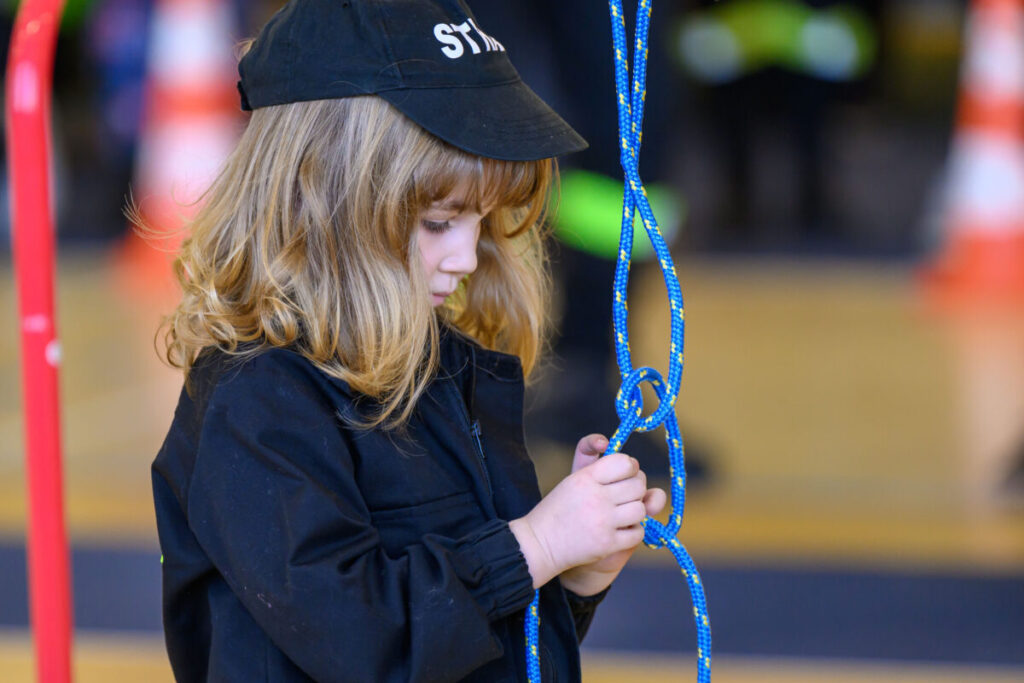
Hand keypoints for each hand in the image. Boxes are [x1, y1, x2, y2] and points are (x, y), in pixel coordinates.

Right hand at [509, 435, 662, 588]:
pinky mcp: (607, 544)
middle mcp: (596, 497)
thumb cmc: (558, 510)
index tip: (627, 473)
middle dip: (636, 489)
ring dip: (635, 511)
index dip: (631, 467)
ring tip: (623, 514)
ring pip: (640, 510)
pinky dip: (632, 532)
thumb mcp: (573, 480)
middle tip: (627, 495)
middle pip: (637, 486)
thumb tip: (631, 465)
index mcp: (586, 478)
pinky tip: (621, 530)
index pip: (624, 463)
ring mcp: (603, 522)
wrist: (540, 544)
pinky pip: (637, 533)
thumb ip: (600, 470)